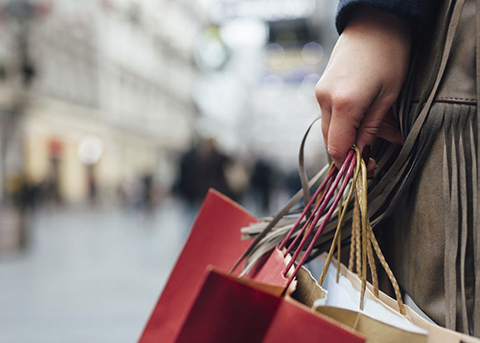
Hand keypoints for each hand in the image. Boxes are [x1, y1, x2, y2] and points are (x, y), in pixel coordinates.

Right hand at [315, 5, 410, 168]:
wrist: (373, 21)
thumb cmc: (389, 53)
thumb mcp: (389, 95)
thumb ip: (372, 128)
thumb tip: (362, 152)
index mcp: (344, 103)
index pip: (336, 148)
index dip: (349, 164)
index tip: (365, 170)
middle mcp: (325, 100)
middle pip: (329, 141)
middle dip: (351, 153)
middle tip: (374, 157)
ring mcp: (320, 93)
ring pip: (330, 129)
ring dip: (351, 137)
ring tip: (380, 133)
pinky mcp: (322, 88)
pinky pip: (331, 115)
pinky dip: (347, 123)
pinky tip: (367, 119)